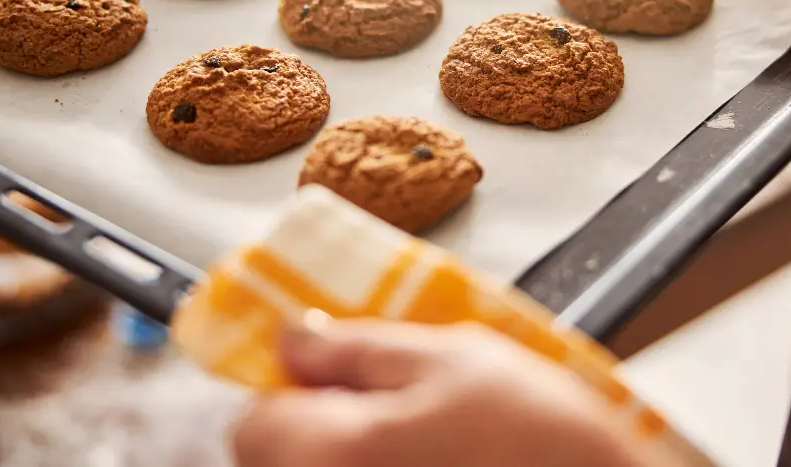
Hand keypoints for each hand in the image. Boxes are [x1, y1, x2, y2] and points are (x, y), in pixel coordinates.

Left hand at [231, 318, 651, 466]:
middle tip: (395, 405)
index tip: (334, 372)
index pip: (251, 422)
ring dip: (357, 450)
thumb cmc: (539, 435)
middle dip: (322, 422)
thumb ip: (358, 347)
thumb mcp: (452, 356)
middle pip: (279, 458)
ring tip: (432, 440)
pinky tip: (443, 462)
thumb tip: (292, 337)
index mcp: (330, 454)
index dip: (292, 387)